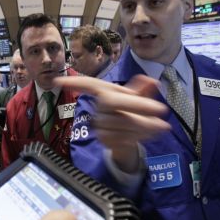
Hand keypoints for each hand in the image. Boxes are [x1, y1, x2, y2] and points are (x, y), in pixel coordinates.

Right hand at [55, 75, 169, 172]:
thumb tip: (152, 81)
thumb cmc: (131, 111)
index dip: (75, 82)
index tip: (57, 80)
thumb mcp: (139, 98)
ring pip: (121, 121)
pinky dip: (141, 135)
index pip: (88, 85)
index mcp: (105, 91)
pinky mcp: (105, 139)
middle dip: (137, 105)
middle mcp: (99, 106)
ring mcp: (100, 124)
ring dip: (145, 124)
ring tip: (162, 124)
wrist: (129, 138)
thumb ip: (144, 90)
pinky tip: (151, 132)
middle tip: (161, 108)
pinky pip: (122, 137)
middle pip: (112, 102)